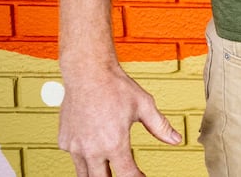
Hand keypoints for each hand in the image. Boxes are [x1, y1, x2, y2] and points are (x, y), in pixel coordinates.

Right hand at [59, 65, 181, 176]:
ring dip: (97, 174)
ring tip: (108, 171)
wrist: (87, 73)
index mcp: (114, 144)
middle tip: (124, 174)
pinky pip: (74, 158)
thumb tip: (176, 140)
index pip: (126, 175)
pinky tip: (92, 150)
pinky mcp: (64, 142)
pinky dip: (83, 159)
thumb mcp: (144, 105)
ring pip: (84, 175)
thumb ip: (160, 126)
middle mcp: (92, 149)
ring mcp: (75, 147)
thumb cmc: (115, 87)